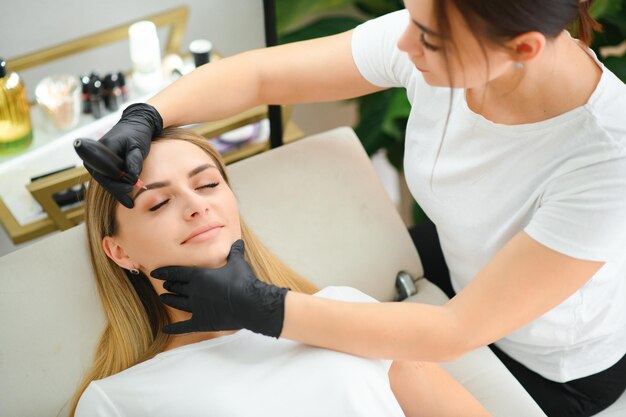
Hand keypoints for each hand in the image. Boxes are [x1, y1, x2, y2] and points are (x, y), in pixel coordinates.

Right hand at [86, 103, 162, 207]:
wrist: (136, 125)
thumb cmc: (137, 134)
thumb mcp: (138, 146)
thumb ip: (134, 160)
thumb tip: (132, 178)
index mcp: (101, 149)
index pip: (106, 170)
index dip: (117, 182)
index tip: (130, 188)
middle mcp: (94, 157)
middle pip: (103, 179)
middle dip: (117, 190)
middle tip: (131, 200)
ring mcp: (97, 163)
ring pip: (106, 181)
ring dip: (118, 191)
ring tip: (130, 202)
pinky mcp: (104, 167)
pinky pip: (109, 180)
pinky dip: (118, 189)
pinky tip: (128, 201)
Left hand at [151, 240, 288, 337]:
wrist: (250, 303)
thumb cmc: (243, 281)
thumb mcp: (238, 263)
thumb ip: (234, 252)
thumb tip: (238, 241)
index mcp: (200, 276)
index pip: (177, 272)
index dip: (165, 271)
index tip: (154, 272)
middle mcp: (194, 291)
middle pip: (177, 287)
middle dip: (170, 285)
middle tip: (165, 285)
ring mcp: (197, 308)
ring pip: (178, 303)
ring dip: (170, 300)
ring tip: (164, 298)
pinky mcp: (202, 322)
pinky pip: (185, 327)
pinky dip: (174, 328)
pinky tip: (165, 329)